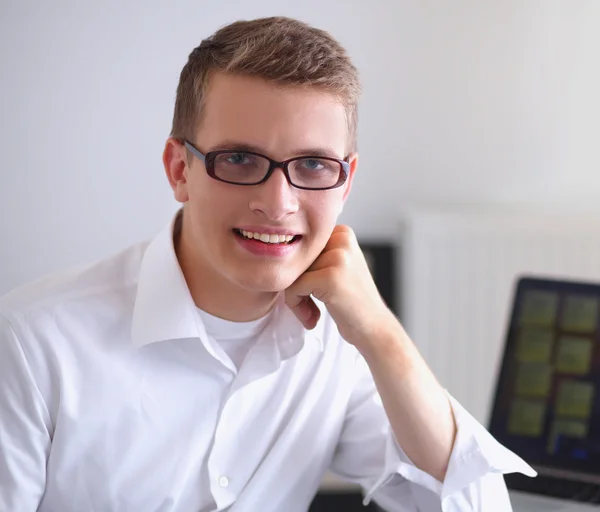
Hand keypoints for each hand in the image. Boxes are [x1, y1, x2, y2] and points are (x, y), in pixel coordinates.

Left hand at [285, 225, 394, 346]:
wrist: (374, 327)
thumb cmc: (350, 301)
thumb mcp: (337, 266)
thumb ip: (313, 256)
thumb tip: (275, 249)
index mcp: (342, 233)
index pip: (301, 247)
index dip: (300, 271)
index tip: (310, 292)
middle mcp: (342, 239)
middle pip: (295, 259)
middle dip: (296, 285)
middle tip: (309, 307)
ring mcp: (337, 257)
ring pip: (292, 273)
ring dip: (295, 297)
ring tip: (311, 312)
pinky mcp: (330, 277)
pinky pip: (294, 287)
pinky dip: (296, 304)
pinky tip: (312, 317)